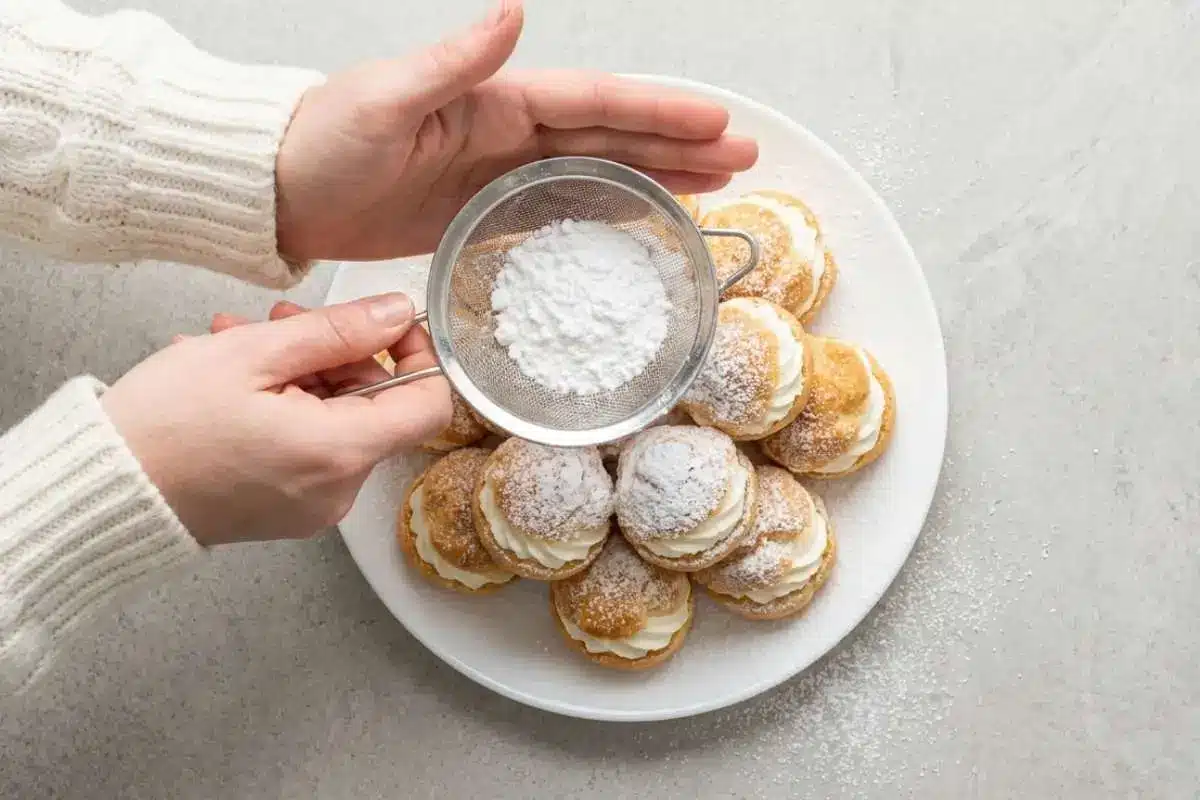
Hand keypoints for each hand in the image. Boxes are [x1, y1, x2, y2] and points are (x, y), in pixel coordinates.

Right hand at [102, 294, 450, 544]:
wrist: (102, 490)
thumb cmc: (163, 425)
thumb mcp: (253, 353)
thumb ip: (338, 330)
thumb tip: (397, 312)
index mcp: (339, 453)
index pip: (430, 403)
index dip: (417, 355)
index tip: (382, 324)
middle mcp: (338, 490)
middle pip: (377, 406)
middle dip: (335, 353)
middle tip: (279, 322)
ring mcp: (314, 505)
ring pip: (338, 420)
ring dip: (299, 372)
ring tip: (239, 343)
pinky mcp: (287, 508)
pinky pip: (310, 445)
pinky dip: (285, 407)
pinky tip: (236, 382)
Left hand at [274, 0, 757, 261]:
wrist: (281, 193)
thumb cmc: (323, 141)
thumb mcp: (387, 97)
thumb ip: (454, 62)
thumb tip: (514, 10)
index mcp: (495, 102)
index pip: (595, 104)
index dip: (658, 113)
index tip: (716, 122)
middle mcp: (507, 135)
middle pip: (613, 137)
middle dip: (680, 145)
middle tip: (744, 157)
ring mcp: (499, 176)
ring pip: (597, 174)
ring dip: (655, 178)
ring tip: (714, 188)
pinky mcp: (481, 216)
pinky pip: (557, 216)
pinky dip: (602, 217)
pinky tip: (637, 224)